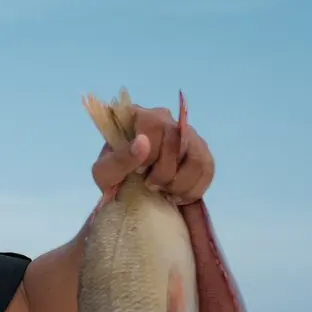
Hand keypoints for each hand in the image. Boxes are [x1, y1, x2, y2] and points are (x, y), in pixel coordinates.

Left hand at [90, 100, 214, 204]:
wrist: (127, 188)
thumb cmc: (113, 176)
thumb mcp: (104, 173)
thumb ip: (118, 159)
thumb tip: (143, 142)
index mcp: (138, 115)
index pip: (154, 124)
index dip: (150, 152)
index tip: (139, 172)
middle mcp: (165, 118)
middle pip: (178, 142)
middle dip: (165, 173)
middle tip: (150, 186)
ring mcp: (186, 133)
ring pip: (197, 157)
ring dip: (181, 183)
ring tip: (165, 192)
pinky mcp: (200, 151)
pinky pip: (207, 169)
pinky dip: (194, 188)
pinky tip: (178, 196)